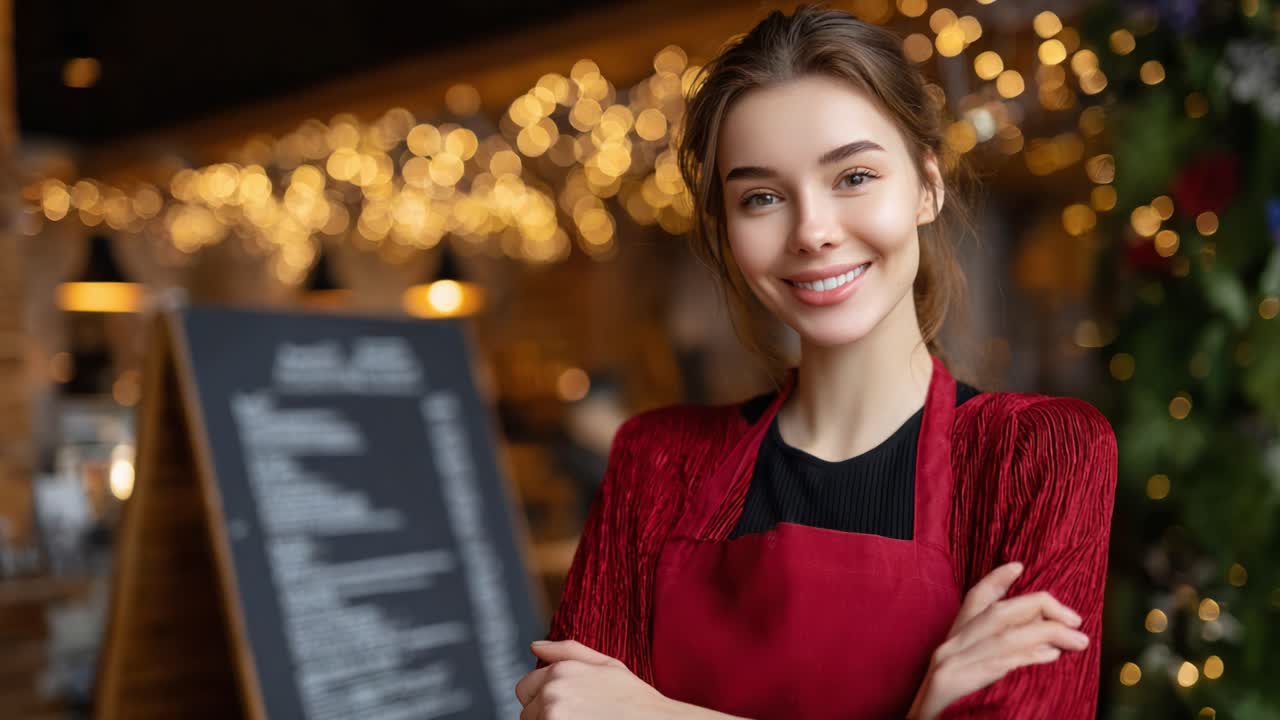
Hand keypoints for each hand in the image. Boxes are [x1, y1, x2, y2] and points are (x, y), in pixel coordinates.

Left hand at [516, 640, 693, 719]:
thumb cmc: (634, 700)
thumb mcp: (606, 665)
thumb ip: (567, 651)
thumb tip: (534, 646)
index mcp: (561, 671)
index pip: (525, 688)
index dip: (543, 698)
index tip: (568, 706)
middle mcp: (553, 692)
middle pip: (527, 712)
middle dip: (543, 715)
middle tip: (576, 717)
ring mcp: (553, 717)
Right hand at [907, 562, 1088, 719]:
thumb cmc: (948, 712)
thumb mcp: (968, 679)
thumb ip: (994, 658)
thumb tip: (1043, 646)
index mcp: (952, 644)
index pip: (974, 600)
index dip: (996, 580)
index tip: (1019, 566)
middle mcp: (948, 648)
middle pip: (998, 613)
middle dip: (1041, 608)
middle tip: (1075, 619)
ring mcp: (948, 664)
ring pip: (1003, 636)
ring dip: (1047, 634)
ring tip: (1076, 639)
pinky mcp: (949, 684)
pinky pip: (995, 665)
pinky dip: (1026, 658)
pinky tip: (1050, 657)